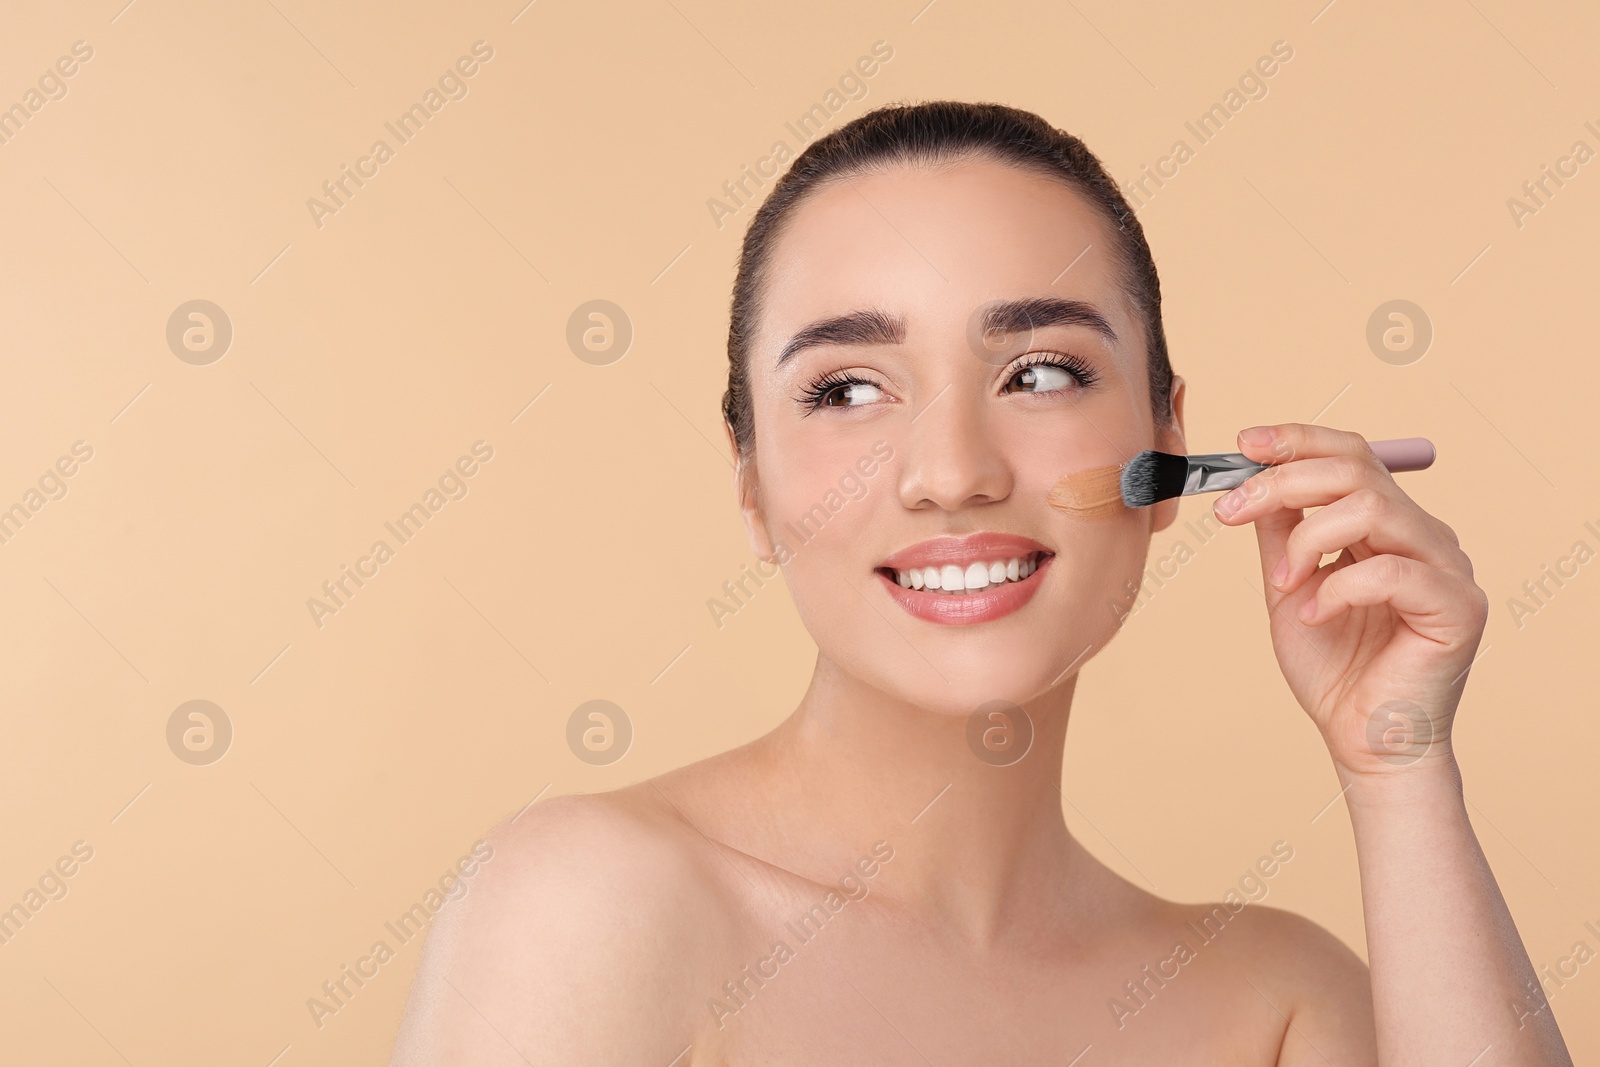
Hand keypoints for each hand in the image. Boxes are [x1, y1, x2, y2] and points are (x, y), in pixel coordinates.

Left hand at [1211, 423, 1488, 778]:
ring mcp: (1447, 568)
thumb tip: (1253, 479)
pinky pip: (1390, 571)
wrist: (1363, 741)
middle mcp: (1423, 535)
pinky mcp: (1457, 607)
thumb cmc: (1333, 669)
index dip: (1296, 440)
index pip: (1350, 454)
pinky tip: (1315, 616)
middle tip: (1232, 511)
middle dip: (1283, 482)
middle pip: (1355, 469)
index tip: (1243, 444)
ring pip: (1372, 507)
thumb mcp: (1288, 586)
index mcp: (1389, 524)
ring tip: (1283, 585)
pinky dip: (1337, 589)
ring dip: (1306, 540)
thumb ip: (1280, 533)